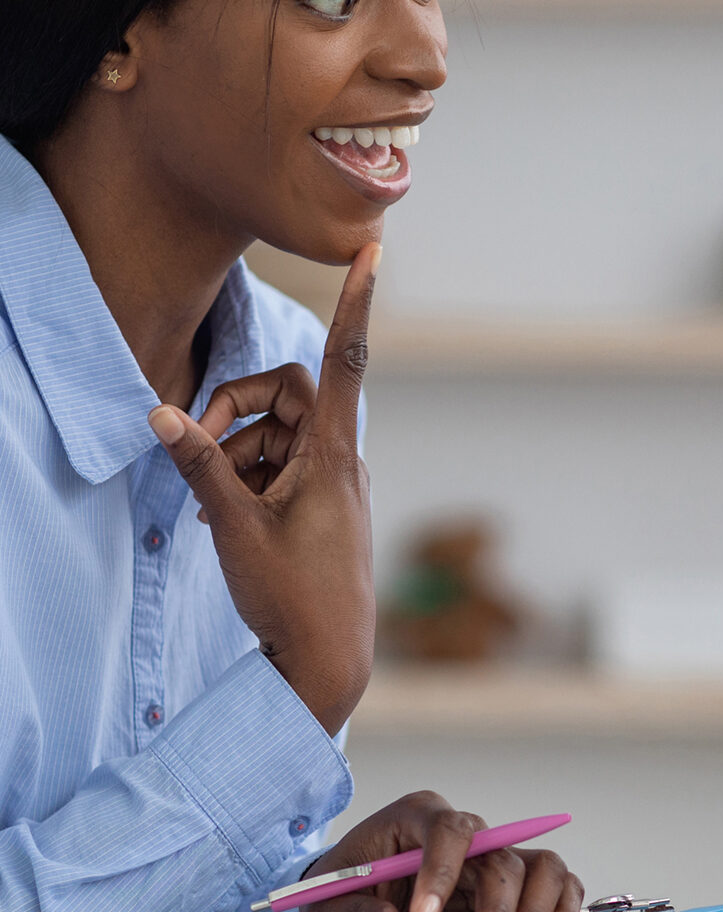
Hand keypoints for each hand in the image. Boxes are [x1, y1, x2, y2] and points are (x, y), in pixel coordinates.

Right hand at [148, 245, 378, 733]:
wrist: (327, 662)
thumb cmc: (292, 597)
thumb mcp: (234, 526)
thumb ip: (199, 466)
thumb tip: (160, 415)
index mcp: (334, 453)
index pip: (345, 359)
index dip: (356, 302)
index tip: (373, 249)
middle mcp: (342, 459)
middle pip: (288, 392)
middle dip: (238, 408)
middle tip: (198, 446)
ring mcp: (334, 482)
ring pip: (277, 433)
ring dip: (237, 455)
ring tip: (220, 508)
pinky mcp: (322, 504)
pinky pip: (280, 466)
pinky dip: (249, 480)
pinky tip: (230, 523)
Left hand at [300, 792, 584, 911]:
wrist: (358, 905)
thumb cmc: (341, 896)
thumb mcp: (325, 908)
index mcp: (417, 817)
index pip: (446, 830)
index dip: (441, 871)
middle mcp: (466, 831)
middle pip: (501, 855)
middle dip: (498, 908)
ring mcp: (495, 857)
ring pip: (541, 867)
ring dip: (539, 911)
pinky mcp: (515, 886)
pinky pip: (558, 887)